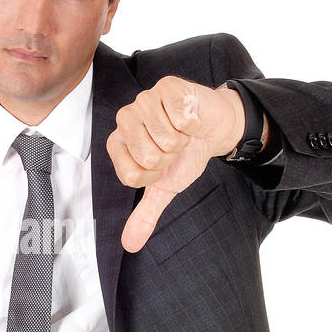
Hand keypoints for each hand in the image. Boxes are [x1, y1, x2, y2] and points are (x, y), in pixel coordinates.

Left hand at [107, 77, 245, 251]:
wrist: (213, 128)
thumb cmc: (185, 154)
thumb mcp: (165, 187)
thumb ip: (145, 214)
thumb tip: (130, 245)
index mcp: (117, 143)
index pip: (131, 175)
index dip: (154, 175)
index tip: (162, 165)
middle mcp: (125, 119)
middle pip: (149, 157)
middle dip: (171, 158)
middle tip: (175, 147)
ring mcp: (144, 100)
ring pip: (167, 138)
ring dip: (183, 139)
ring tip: (183, 132)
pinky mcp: (167, 86)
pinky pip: (182, 118)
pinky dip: (194, 123)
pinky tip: (191, 117)